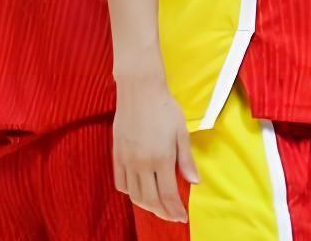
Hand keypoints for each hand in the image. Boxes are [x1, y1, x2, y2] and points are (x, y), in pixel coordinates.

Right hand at [112, 77, 196, 221]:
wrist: (139, 92)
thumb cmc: (165, 109)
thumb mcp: (182, 133)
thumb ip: (186, 160)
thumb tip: (194, 181)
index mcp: (161, 159)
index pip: (167, 194)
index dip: (175, 209)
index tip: (182, 218)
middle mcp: (141, 164)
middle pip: (149, 199)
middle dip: (162, 212)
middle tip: (172, 217)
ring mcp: (126, 161)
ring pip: (134, 194)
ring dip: (146, 205)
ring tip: (158, 208)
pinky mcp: (116, 156)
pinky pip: (121, 182)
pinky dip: (130, 192)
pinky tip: (139, 192)